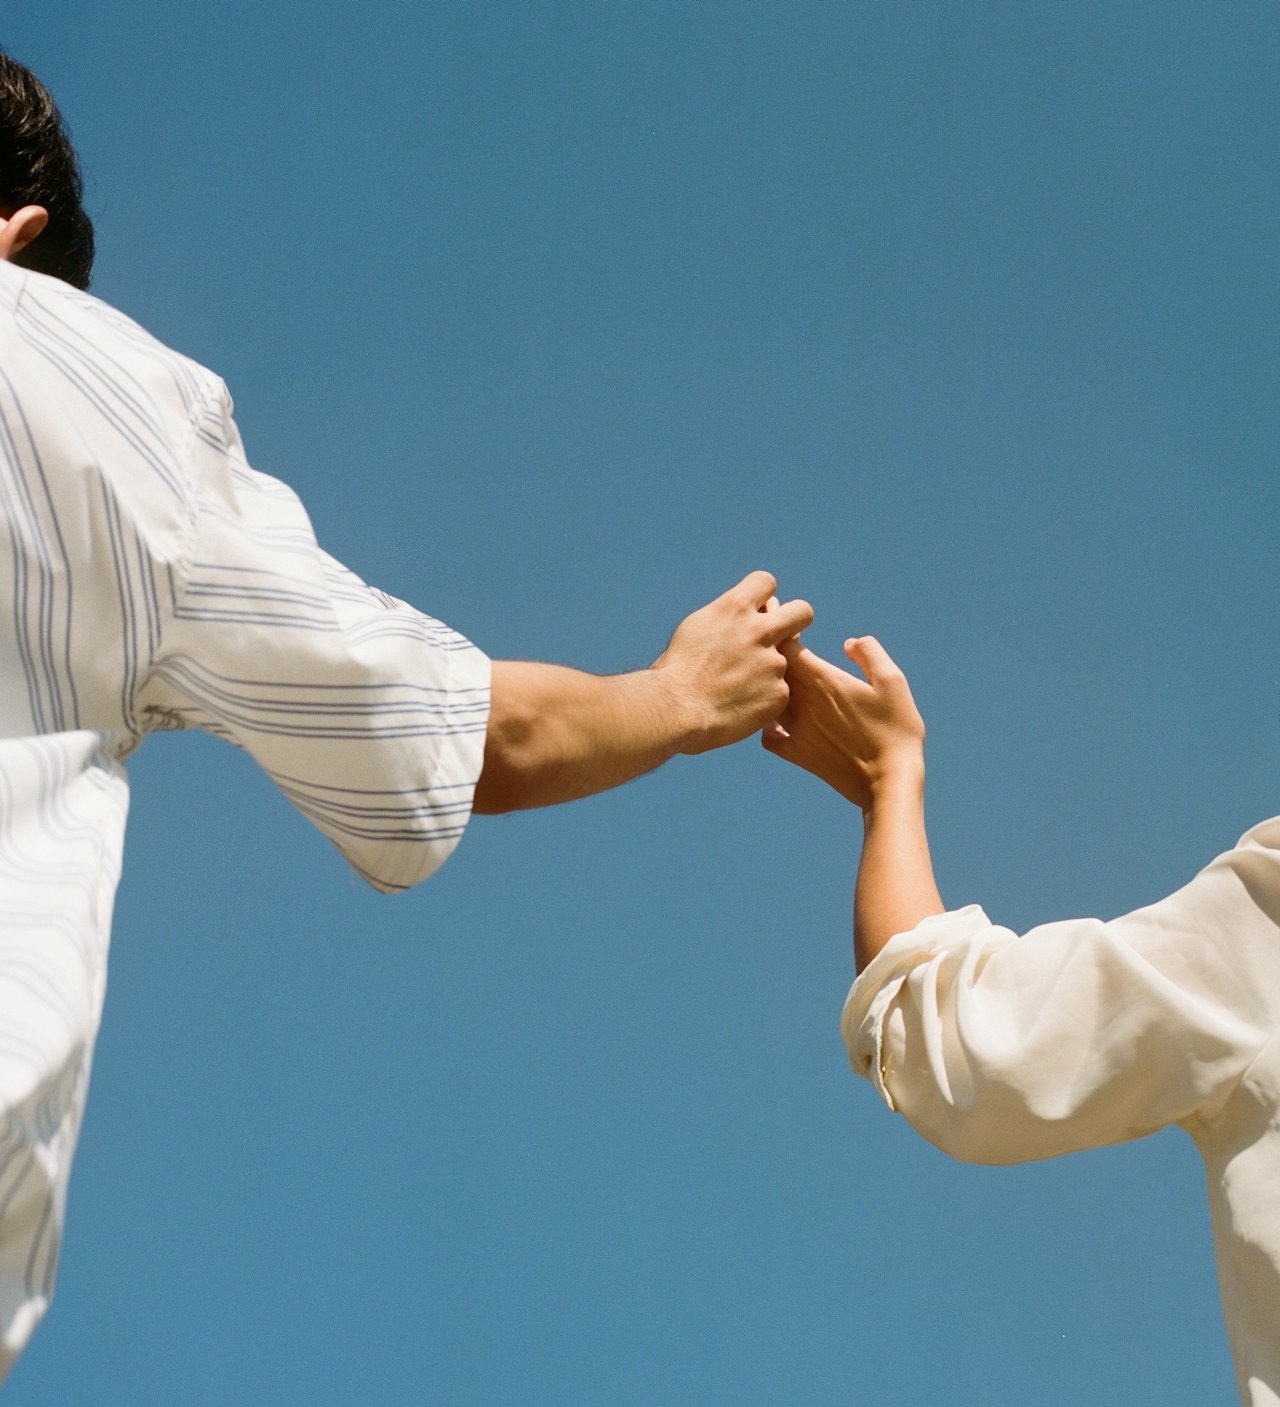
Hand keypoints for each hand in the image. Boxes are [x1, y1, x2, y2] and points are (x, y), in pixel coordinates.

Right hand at [651, 571, 813, 753]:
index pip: (766, 582)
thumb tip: (757, 608)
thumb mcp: (696, 627)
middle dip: (795, 619)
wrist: (676, 710)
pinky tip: (740, 705)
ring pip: (785, 659)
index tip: (757, 609)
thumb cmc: (677, 669)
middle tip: (783, 635)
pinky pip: (779, 690)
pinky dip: (763, 697)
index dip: (763, 596)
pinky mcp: (778, 692)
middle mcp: (759, 631)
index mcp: (734, 608)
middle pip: (801, 611)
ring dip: (768, 669)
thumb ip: (729, 615)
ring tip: (736, 687)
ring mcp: (773, 663)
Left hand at [761, 635, 924, 810]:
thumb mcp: (892, 681)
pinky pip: (769, 738)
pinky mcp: (798, 754)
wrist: (889, 780)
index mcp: (823, 680)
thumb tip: (849, 643)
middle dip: (773, 657)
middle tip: (783, 652)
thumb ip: (869, 652)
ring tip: (782, 683)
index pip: (786, 647)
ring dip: (770, 689)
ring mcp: (797, 730)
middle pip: (772, 671)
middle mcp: (802, 703)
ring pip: (768, 701)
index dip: (785, 634)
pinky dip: (769, 727)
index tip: (795, 633)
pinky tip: (781, 723)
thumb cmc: (896, 728)